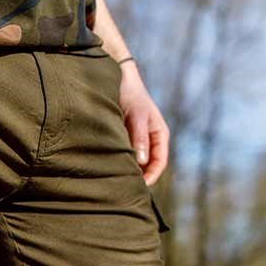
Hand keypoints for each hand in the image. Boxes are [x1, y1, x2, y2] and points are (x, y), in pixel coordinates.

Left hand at [118, 61, 168, 185]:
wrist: (116, 77)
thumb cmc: (130, 93)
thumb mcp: (136, 115)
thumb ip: (139, 138)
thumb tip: (141, 162)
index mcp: (159, 135)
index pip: (159, 162)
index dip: (151, 176)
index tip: (138, 186)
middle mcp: (149, 140)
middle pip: (147, 166)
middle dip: (138, 177)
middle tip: (123, 188)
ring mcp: (136, 140)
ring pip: (134, 162)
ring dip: (126, 170)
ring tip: (113, 180)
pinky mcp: (123, 138)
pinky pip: (123, 155)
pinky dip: (117, 162)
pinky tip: (106, 167)